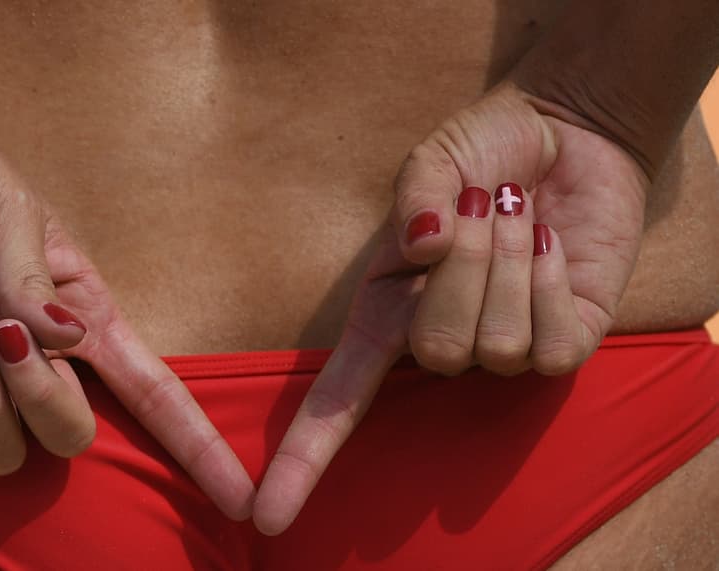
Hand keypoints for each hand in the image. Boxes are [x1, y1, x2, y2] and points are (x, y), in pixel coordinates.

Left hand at [0, 88, 253, 519]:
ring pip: (4, 454)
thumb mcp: (8, 212)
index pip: (150, 391)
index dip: (195, 446)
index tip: (237, 497)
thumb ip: (36, 284)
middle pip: (71, 435)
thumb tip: (68, 341)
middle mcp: (33, 357)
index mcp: (79, 313)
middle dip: (49, 405)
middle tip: (9, 337)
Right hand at [253, 81, 647, 533]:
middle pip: (440, 353)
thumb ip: (420, 196)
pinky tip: (551, 247)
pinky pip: (551, 348)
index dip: (303, 460)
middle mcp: (437, 342)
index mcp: (386, 312)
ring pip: (498, 350)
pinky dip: (551, 281)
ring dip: (510, 263)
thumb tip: (426, 247)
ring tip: (518, 217)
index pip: (337, 401)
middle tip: (483, 207)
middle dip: (467, 268)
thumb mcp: (433, 160)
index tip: (268, 514)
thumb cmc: (481, 151)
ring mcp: (501, 349)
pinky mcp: (563, 344)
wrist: (563, 136)